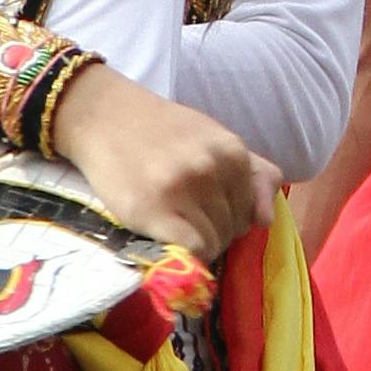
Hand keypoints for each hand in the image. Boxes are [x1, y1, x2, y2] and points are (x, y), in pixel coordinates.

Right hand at [48, 67, 280, 264]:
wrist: (104, 117)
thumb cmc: (161, 131)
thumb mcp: (215, 139)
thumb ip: (254, 173)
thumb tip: (266, 221)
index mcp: (232, 150)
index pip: (250, 212)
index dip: (229, 219)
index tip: (205, 212)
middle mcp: (212, 168)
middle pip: (232, 230)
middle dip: (213, 232)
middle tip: (184, 218)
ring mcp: (183, 189)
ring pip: (214, 243)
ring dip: (196, 243)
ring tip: (172, 223)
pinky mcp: (153, 210)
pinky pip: (193, 250)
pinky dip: (186, 253)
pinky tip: (168, 238)